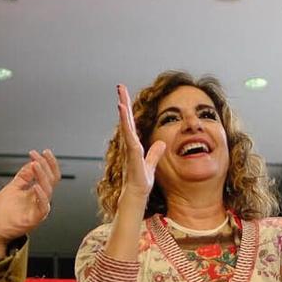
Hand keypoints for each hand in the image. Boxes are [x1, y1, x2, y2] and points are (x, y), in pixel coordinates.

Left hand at [0, 150, 58, 251]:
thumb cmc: (1, 213)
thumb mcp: (12, 188)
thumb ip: (23, 177)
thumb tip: (32, 163)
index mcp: (35, 193)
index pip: (48, 176)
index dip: (47, 163)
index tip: (40, 152)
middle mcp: (38, 200)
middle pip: (51, 181)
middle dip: (46, 165)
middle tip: (39, 155)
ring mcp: (37, 209)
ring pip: (48, 191)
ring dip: (43, 176)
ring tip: (35, 165)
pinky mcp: (33, 219)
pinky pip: (43, 207)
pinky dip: (41, 196)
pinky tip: (35, 185)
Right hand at [113, 84, 168, 217]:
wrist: (136, 195)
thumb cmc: (140, 183)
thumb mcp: (150, 164)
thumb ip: (155, 153)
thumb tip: (161, 144)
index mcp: (134, 145)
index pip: (130, 123)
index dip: (128, 110)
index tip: (124, 96)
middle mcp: (129, 144)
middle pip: (125, 119)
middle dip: (123, 102)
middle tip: (120, 86)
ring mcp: (129, 149)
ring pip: (126, 126)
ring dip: (123, 111)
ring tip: (121, 96)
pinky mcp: (132, 154)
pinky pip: (129, 136)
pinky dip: (126, 125)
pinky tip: (124, 115)